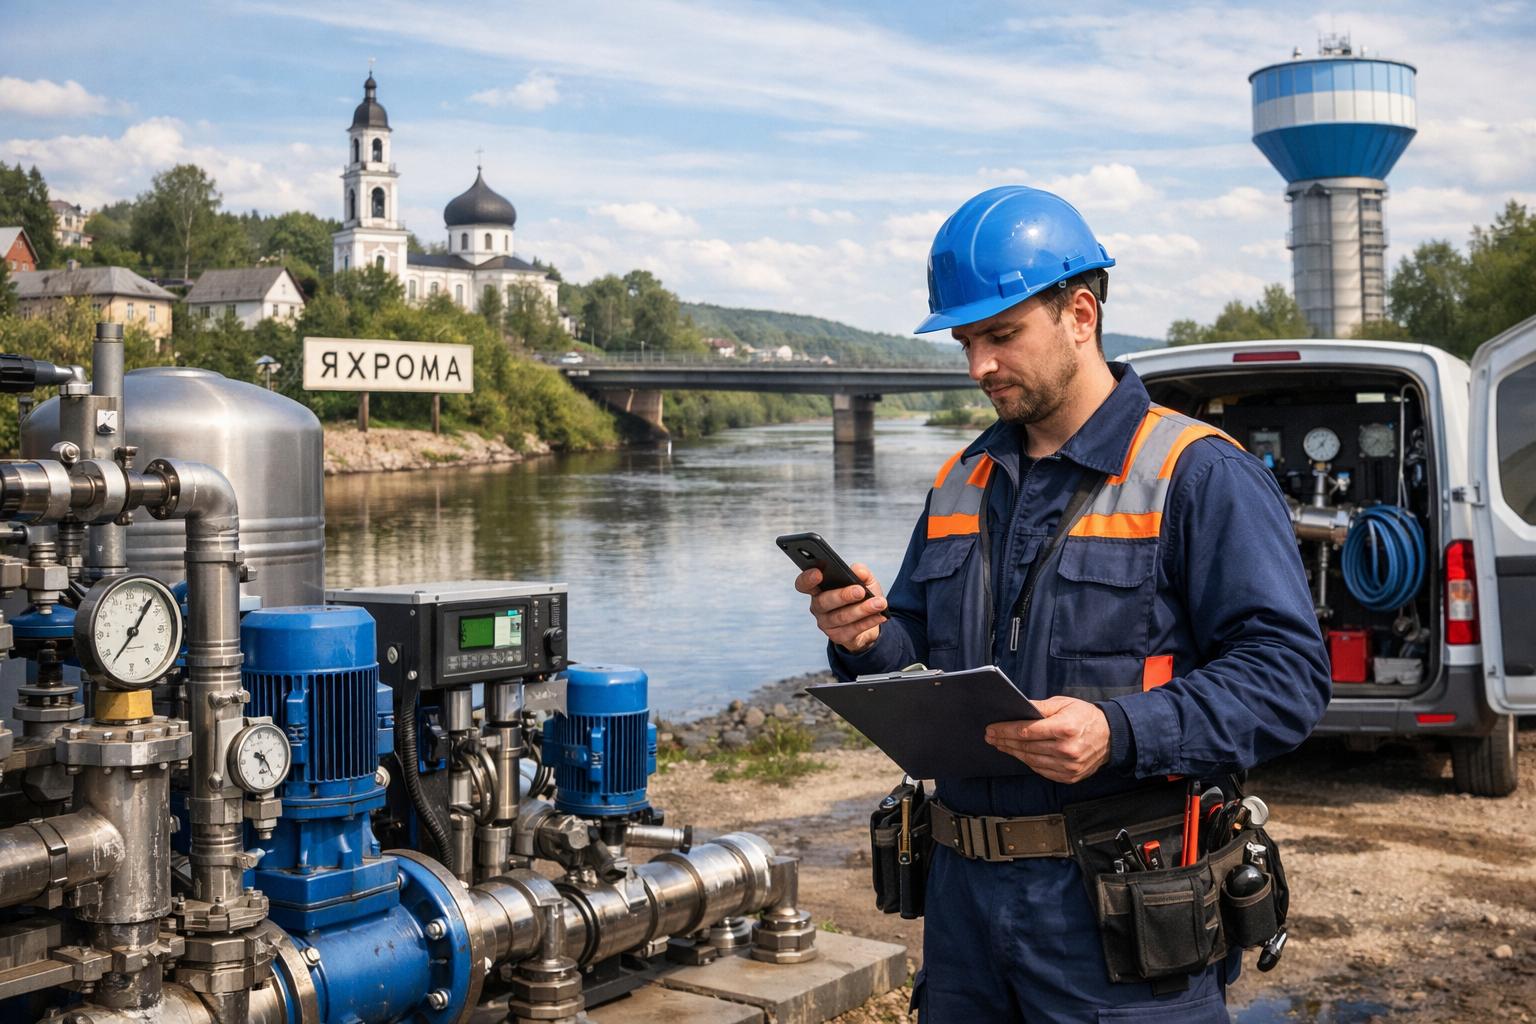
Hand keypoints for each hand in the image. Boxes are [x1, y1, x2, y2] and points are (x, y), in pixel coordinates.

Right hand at [795, 562, 886, 653]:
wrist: (870, 621)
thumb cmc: (862, 597)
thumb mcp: (865, 581)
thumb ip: (862, 573)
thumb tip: (859, 571)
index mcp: (818, 589)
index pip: (804, 584)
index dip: (807, 579)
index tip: (818, 573)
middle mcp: (818, 607)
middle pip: (824, 601)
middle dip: (843, 596)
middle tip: (860, 591)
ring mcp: (826, 623)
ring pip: (841, 617)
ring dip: (862, 609)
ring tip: (879, 603)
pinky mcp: (837, 637)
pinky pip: (852, 630)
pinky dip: (868, 622)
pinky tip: (880, 615)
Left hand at [984, 696, 1110, 783]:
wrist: (1111, 736)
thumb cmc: (1086, 717)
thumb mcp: (1064, 703)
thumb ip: (1040, 707)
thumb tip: (1018, 708)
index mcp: (1065, 728)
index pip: (1026, 731)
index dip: (1005, 730)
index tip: (992, 728)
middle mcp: (1067, 750)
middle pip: (1026, 747)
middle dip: (1004, 741)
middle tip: (991, 737)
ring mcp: (1068, 766)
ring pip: (1031, 760)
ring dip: (1013, 753)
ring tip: (1001, 745)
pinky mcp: (1069, 776)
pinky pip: (1042, 771)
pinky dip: (1028, 762)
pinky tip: (1019, 755)